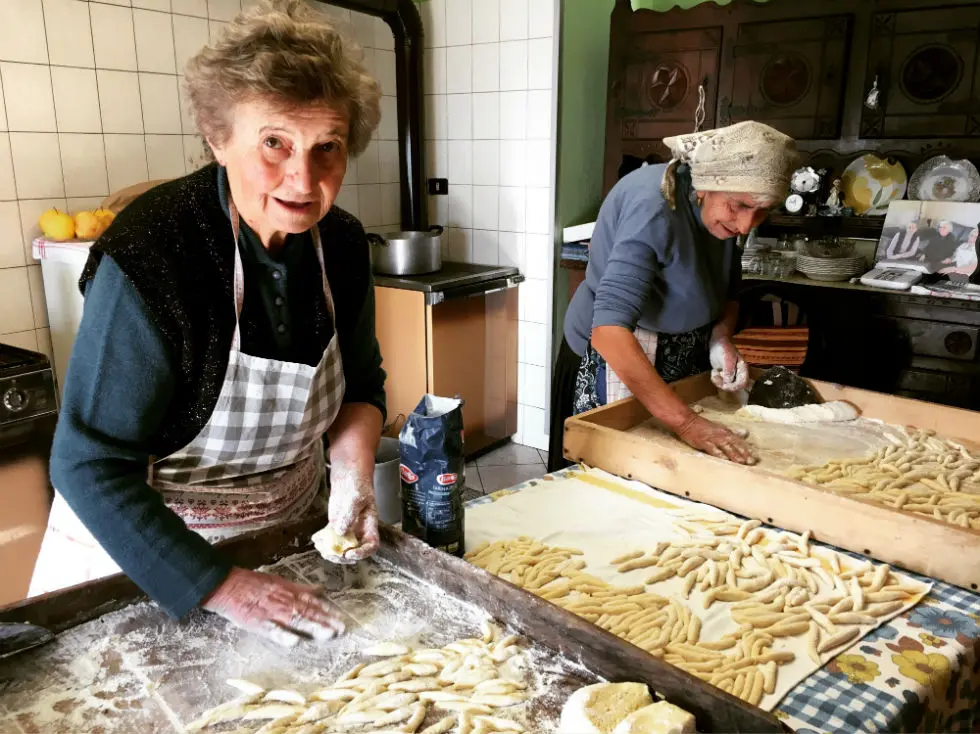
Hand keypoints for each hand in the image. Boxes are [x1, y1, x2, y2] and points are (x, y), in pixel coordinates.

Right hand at [201, 567, 344, 646]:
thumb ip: (300, 588)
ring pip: (296, 620)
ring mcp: (272, 612)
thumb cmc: (254, 583)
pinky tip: (295, 642)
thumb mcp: (280, 581)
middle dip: (326, 620)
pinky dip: (284, 635)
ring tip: (328, 634)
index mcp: (289, 590)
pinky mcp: (258, 623)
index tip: (341, 617)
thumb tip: (320, 589)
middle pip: (309, 611)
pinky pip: (272, 631)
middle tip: (341, 629)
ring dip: (313, 627)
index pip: (313, 600)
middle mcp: (284, 600)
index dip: (328, 609)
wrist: (228, 585)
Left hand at [325, 466, 379, 563]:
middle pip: (355, 551)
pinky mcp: (335, 526)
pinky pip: (330, 539)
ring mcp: (347, 529)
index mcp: (370, 525)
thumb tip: (341, 531)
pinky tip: (316, 539)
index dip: (362, 553)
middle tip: (331, 553)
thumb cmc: (358, 483)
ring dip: (330, 551)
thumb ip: (349, 514)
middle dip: (342, 556)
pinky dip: (322, 542)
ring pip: (341, 548)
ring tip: (321, 547)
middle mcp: (360, 530)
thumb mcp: (356, 497)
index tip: (349, 554)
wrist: (349, 476)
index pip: (371, 545)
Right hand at [675, 414, 756, 464]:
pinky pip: (713, 449)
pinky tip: (725, 460)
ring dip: (734, 455)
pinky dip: (720, 454)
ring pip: (726, 448)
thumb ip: (732, 432)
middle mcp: (721, 435)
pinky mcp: (705, 443)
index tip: (755, 456)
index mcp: (726, 432)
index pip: (739, 441)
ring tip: (742, 462)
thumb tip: (745, 433)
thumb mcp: (719, 427)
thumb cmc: (702, 426)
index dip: (747, 449)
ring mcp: (713, 439)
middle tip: (751, 461)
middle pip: (735, 445)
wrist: (688, 422)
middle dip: (744, 453)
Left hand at [709, 334, 748, 391]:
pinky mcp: (724, 375)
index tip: (724, 384)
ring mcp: (731, 375)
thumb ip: (729, 370)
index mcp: (742, 369)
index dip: (734, 387)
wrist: (717, 343)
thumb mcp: (726, 358)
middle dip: (724, 385)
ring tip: (714, 373)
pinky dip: (716, 380)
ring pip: (727, 386)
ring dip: (718, 382)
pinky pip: (721, 383)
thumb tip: (728, 383)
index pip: (742, 384)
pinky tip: (714, 372)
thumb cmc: (723, 348)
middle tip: (716, 377)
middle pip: (735, 387)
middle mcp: (738, 373)